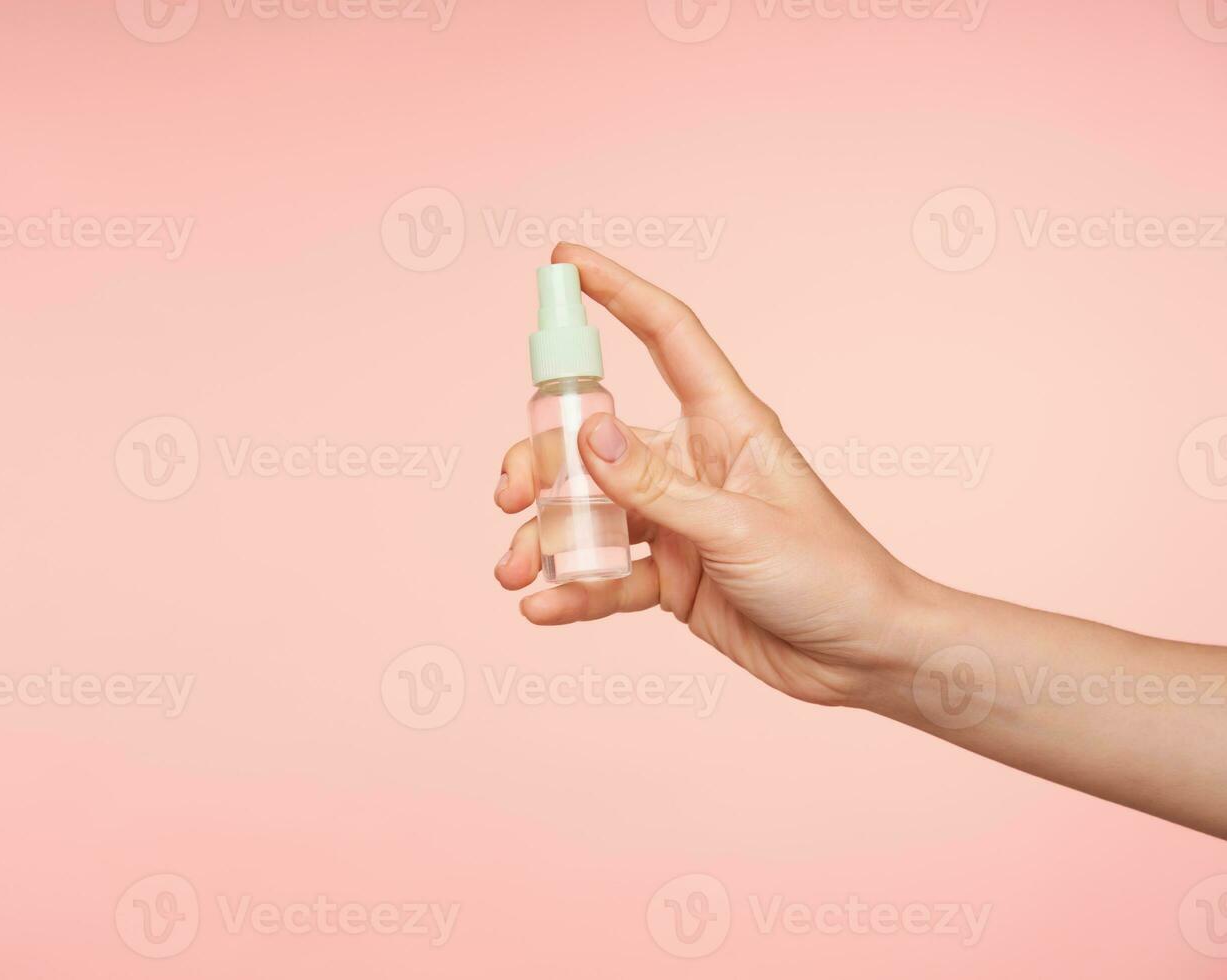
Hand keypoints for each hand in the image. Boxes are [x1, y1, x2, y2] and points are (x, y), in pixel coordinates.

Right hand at [494, 244, 927, 707]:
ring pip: (589, 513)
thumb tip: (586, 430)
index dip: (617, 291)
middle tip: (508, 495)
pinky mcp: (669, 577)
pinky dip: (572, 590)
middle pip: (595, 438)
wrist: (865, 657)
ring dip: (545, 538)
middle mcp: (692, 464)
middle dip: (541, 463)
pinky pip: (605, 574)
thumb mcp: (738, 527)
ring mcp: (677, 521)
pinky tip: (543, 608)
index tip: (563, 264)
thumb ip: (655, 485)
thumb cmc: (831, 574)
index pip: (665, 335)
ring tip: (514, 571)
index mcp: (726, 424)